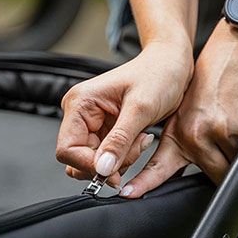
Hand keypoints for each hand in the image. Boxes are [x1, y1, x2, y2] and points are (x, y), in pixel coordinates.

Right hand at [55, 40, 192, 187]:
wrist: (170, 65)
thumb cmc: (158, 74)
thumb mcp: (141, 108)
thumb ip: (119, 140)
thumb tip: (102, 168)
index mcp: (80, 102)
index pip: (67, 149)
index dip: (89, 165)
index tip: (114, 172)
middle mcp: (81, 113)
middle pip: (79, 159)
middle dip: (109, 163)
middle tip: (136, 149)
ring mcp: (92, 123)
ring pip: (94, 162)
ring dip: (119, 161)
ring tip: (141, 141)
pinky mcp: (104, 131)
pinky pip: (107, 157)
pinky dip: (124, 157)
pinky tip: (140, 141)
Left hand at [122, 20, 237, 195]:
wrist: (235, 51)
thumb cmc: (214, 81)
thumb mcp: (189, 112)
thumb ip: (185, 144)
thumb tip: (187, 171)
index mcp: (179, 132)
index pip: (157, 167)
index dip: (143, 183)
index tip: (127, 193)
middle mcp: (193, 134)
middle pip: (213, 174)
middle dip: (223, 168)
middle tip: (228, 145)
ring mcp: (216, 131)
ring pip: (234, 166)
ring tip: (237, 129)